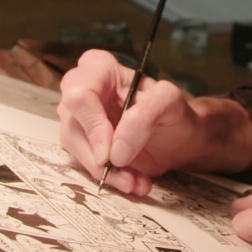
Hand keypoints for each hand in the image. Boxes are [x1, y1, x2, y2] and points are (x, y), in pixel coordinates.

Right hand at [57, 49, 251, 195]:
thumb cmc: (172, 112)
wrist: (178, 137)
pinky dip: (110, 179)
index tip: (110, 153)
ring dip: (107, 173)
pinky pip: (85, 164)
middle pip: (72, 127)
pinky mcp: (82, 143)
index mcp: (98, 68)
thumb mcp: (169, 102)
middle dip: (99, 159)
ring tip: (137, 182)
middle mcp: (81, 90)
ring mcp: (78, 118)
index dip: (92, 126)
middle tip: (128, 177)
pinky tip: (134, 182)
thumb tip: (116, 149)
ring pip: (76, 150)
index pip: (80, 95)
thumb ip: (145, 115)